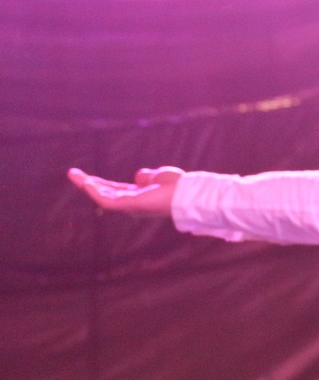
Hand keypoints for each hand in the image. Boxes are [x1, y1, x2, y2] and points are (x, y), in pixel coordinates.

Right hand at [67, 166, 184, 217]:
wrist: (186, 193)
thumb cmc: (177, 186)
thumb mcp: (158, 176)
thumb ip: (146, 177)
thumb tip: (138, 177)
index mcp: (138, 196)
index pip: (114, 190)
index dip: (101, 183)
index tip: (87, 176)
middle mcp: (131, 203)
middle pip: (104, 193)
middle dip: (87, 184)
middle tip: (72, 173)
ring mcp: (129, 206)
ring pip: (102, 197)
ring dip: (86, 185)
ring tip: (73, 174)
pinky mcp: (129, 206)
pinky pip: (107, 201)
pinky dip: (95, 192)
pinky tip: (86, 182)